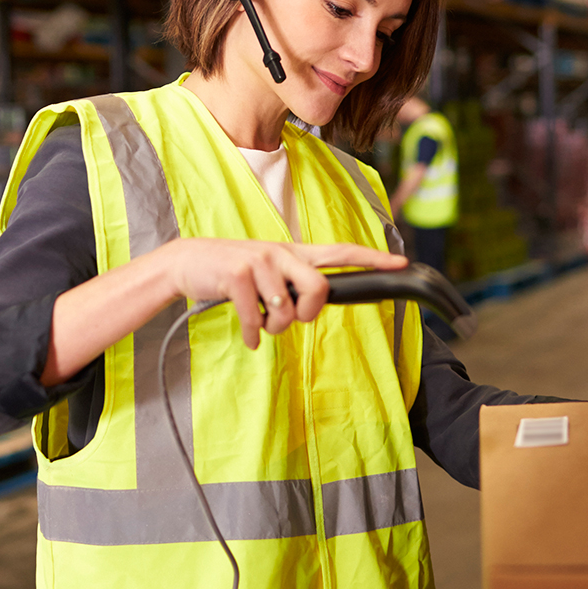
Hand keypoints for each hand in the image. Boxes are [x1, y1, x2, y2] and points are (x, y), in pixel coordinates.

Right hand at [157, 238, 407, 349]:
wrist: (187, 263)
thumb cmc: (232, 273)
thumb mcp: (267, 272)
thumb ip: (293, 283)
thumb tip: (311, 308)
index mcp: (293, 253)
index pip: (340, 252)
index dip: (372, 259)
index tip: (400, 264)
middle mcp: (281, 253)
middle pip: (319, 288)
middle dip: (308, 313)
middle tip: (291, 318)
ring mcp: (259, 262)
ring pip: (286, 310)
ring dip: (272, 328)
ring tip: (260, 323)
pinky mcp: (238, 275)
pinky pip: (256, 319)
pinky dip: (252, 335)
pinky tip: (248, 336)